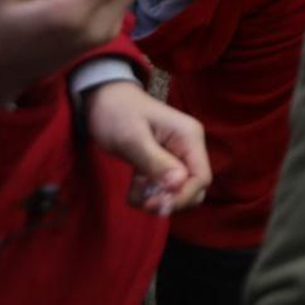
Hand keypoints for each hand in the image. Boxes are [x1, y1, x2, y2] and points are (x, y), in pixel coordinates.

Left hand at [84, 81, 210, 214]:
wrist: (102, 99)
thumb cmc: (117, 113)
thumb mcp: (133, 139)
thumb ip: (156, 162)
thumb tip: (178, 184)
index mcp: (189, 137)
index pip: (201, 177)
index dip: (183, 196)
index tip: (155, 205)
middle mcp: (189, 147)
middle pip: (194, 187)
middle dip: (171, 200)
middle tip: (144, 202)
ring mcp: (177, 155)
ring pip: (178, 190)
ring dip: (157, 198)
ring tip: (134, 191)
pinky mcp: (163, 162)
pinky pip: (164, 187)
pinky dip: (149, 194)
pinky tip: (133, 187)